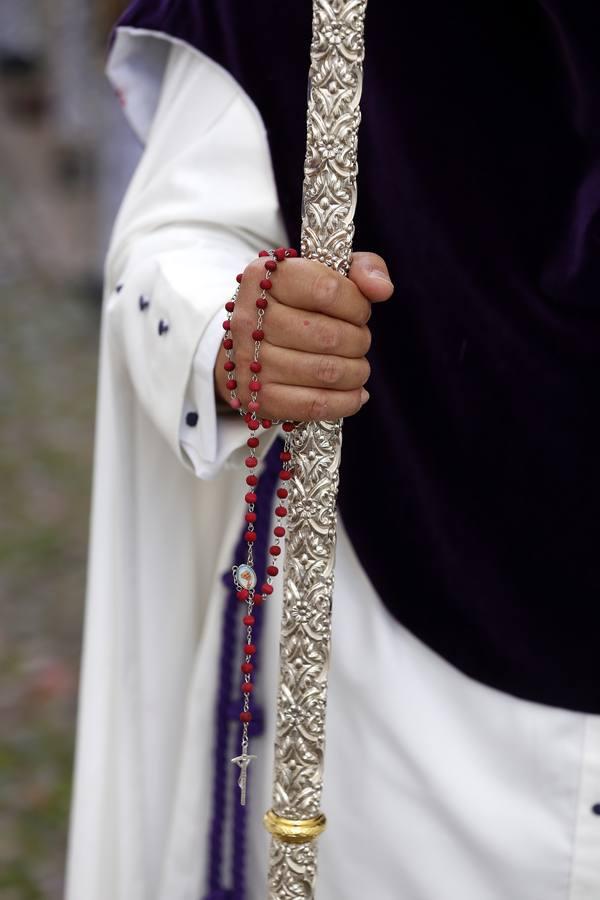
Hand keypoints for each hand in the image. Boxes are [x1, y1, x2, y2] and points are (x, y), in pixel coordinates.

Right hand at [215, 251, 393, 420]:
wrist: (251, 347)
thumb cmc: (300, 305)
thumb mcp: (328, 272)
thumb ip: (362, 268)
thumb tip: (381, 290)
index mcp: (265, 278)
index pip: (327, 290)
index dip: (356, 305)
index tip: (358, 312)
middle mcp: (249, 319)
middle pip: (330, 336)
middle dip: (359, 341)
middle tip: (358, 341)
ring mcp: (251, 363)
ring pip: (328, 372)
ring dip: (357, 372)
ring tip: (356, 367)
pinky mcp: (259, 399)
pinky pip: (317, 405)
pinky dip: (346, 401)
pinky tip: (354, 393)